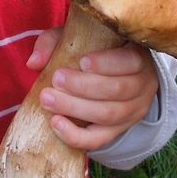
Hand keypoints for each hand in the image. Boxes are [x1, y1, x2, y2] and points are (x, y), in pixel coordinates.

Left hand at [27, 29, 158, 150]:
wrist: (112, 77)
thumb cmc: (94, 50)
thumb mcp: (78, 38)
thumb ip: (55, 42)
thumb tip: (34, 62)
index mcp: (138, 58)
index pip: (130, 61)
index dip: (107, 63)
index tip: (82, 61)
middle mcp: (143, 86)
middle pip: (118, 90)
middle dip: (84, 86)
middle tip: (56, 79)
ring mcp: (133, 112)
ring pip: (108, 115)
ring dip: (76, 108)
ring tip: (48, 99)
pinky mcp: (118, 131)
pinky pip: (100, 139)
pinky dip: (77, 136)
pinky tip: (56, 124)